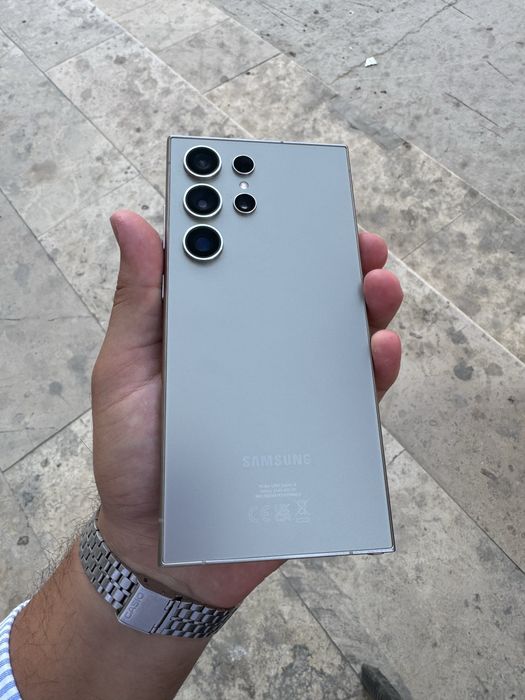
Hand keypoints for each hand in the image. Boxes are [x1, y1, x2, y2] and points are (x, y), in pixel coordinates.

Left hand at [92, 211, 402, 608]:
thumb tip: (131, 220)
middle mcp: (259, 353)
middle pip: (306, 297)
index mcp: (215, 329)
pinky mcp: (317, 434)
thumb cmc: (135, 455)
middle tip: (355, 241)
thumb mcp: (126, 371)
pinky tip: (378, 349)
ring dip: (367, 307)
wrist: (163, 543)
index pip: (250, 267)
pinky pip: (354, 397)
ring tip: (377, 284)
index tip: (291, 196)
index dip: (273, 227)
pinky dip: (373, 371)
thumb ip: (138, 301)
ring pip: (341, 340)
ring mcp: (291, 392)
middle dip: (336, 263)